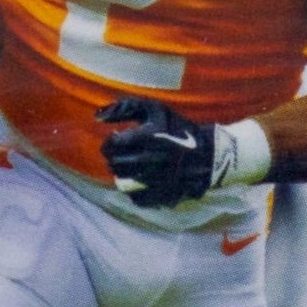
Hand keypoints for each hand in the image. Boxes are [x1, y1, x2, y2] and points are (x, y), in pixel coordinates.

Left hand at [97, 98, 216, 206]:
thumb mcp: (155, 109)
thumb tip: (97, 116)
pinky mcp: (163, 194)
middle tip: (120, 154)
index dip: (109, 143)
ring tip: (128, 166)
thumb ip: (125, 108)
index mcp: (148, 136)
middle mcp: (152, 158)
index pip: (112, 145)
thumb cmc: (177, 128)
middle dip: (113, 158)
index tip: (115, 141)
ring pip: (123, 181)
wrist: (208, 153)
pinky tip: (138, 181)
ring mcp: (157, 178)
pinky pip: (137, 198)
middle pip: (115, 164)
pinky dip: (134, 191)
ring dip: (121, 174)